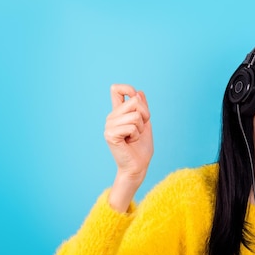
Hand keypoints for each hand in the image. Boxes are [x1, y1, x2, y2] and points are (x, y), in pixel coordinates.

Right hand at [104, 84, 152, 211]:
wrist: (138, 166)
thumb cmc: (141, 148)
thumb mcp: (145, 124)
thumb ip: (142, 108)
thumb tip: (139, 92)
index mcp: (118, 113)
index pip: (116, 89)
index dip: (128, 88)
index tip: (135, 97)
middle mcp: (111, 117)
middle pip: (134, 101)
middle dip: (145, 115)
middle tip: (140, 129)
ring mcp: (109, 125)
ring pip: (135, 115)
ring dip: (141, 127)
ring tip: (134, 137)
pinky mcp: (110, 134)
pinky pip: (131, 127)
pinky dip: (136, 135)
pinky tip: (130, 142)